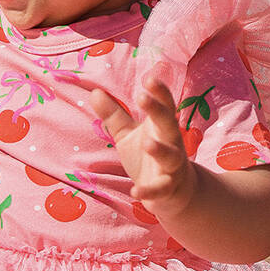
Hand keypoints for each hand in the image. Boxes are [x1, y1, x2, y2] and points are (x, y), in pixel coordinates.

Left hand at [90, 76, 195, 218]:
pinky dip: (149, 191)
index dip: (159, 92)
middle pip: (169, 124)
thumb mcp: (128, 135)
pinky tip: (135, 191)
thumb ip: (114, 115)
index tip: (149, 78)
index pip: (164, 105)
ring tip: (147, 142)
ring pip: (171, 156)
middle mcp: (172, 143)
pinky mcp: (168, 188)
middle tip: (143, 97)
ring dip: (160, 149)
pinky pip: (160, 189)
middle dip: (158, 110)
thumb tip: (94, 91)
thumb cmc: (149, 157)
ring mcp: (172, 166)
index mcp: (162, 127)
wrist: (175, 192)